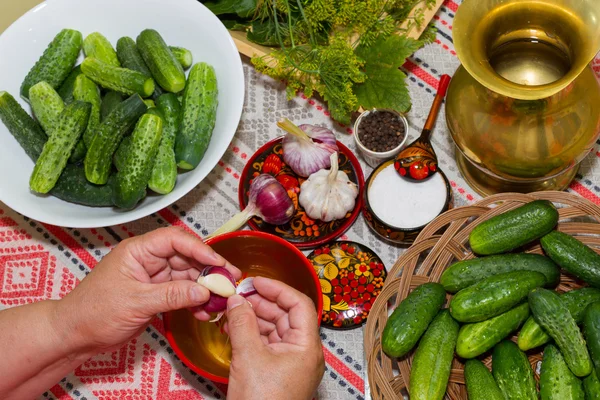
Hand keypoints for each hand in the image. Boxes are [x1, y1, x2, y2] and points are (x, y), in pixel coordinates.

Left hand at [56, 227, 239, 353]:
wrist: (75, 335)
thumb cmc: (93, 311)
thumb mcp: (136, 302)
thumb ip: (172, 295)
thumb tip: (203, 291)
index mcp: (139, 250)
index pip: (175, 240)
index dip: (200, 249)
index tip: (218, 262)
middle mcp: (148, 260)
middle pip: (186, 257)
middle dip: (209, 269)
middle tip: (230, 280)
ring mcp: (153, 277)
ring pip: (187, 276)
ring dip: (204, 288)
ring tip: (221, 300)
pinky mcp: (156, 294)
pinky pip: (182, 293)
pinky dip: (194, 301)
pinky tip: (204, 311)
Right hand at [225, 277, 324, 399]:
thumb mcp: (248, 357)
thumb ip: (242, 323)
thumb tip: (236, 299)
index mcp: (306, 347)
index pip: (299, 304)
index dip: (277, 288)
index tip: (256, 281)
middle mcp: (303, 353)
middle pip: (285, 316)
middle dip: (261, 303)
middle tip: (239, 293)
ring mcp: (291, 364)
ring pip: (274, 330)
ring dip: (253, 318)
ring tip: (232, 311)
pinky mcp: (278, 373)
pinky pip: (267, 345)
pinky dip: (251, 335)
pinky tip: (233, 329)